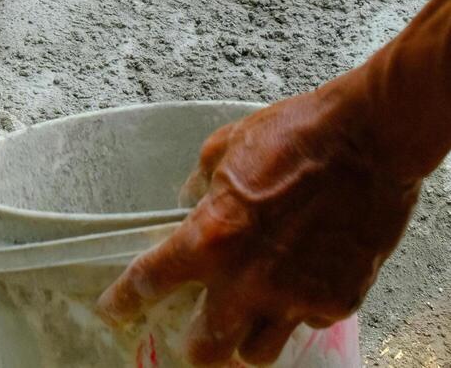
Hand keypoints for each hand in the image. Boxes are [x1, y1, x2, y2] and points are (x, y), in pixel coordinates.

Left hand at [97, 84, 420, 365]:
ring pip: (258, 352)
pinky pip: (306, 324)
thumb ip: (198, 187)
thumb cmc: (292, 136)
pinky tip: (298, 286)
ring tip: (246, 316)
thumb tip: (187, 204)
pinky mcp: (338, 300)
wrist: (368, 140)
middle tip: (192, 330)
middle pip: (207, 348)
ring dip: (245, 338)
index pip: (152, 281)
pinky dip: (296, 312)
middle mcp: (249, 279)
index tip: (113, 311)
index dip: (126, 300)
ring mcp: (297, 296)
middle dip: (194, 344)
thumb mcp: (223, 150)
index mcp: (211, 237)